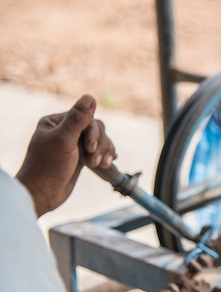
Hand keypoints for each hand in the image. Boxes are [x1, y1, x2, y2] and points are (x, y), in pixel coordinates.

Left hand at [16, 95, 116, 216]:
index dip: (93, 132)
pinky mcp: (80, 157)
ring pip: (101, 140)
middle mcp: (65, 130)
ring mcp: (73, 144)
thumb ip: (78, 118)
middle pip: (97, 128)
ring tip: (99, 165)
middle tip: (93, 161)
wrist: (42, 194)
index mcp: (56, 122)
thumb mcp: (64, 140)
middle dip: (99, 144)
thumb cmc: (48, 167)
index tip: (89, 148)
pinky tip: (107, 163)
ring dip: (103, 152)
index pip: (86, 118)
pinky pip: (100, 151)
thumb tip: (90, 97)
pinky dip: (105, 156)